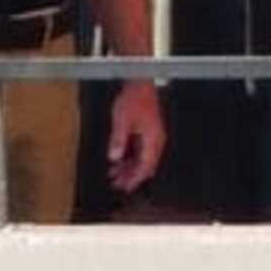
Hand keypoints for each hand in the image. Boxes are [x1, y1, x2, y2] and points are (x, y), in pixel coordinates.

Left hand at [105, 79, 167, 193]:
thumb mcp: (122, 121)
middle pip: (145, 165)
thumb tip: (115, 157)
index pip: (146, 166)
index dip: (135, 179)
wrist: (139, 83)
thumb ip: (118, 140)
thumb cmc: (134, 98)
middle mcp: (155, 140)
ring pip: (142, 159)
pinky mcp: (147, 131)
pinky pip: (140, 150)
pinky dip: (130, 157)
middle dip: (131, 176)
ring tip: (115, 174)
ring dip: (129, 168)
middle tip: (117, 184)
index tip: (125, 187)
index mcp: (153, 139)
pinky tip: (118, 160)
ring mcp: (152, 136)